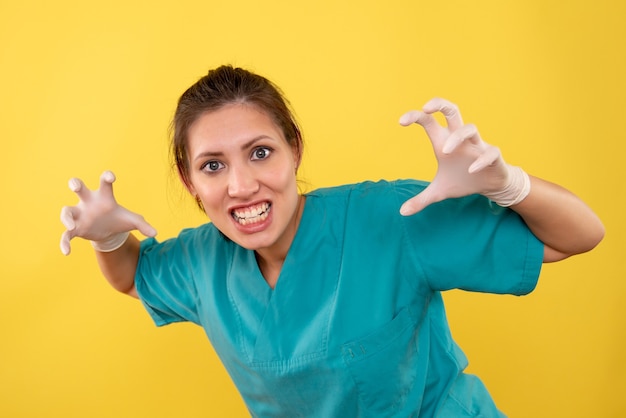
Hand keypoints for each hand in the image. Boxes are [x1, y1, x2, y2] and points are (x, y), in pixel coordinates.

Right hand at [60, 171, 156, 254]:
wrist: (109, 232)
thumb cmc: (119, 220)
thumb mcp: (133, 221)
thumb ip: (143, 225)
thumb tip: (155, 233)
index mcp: (105, 197)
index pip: (105, 184)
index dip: (107, 177)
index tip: (110, 176)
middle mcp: (89, 202)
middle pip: (80, 189)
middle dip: (76, 184)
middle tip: (74, 184)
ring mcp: (80, 215)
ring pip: (67, 211)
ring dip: (67, 218)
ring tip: (71, 226)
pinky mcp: (75, 228)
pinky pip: (66, 234)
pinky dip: (64, 242)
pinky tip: (66, 252)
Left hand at [398, 98, 528, 215]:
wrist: (491, 186)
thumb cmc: (463, 181)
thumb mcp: (439, 192)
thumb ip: (421, 200)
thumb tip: (402, 213)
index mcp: (444, 142)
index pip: (430, 122)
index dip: (416, 117)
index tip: (401, 121)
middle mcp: (460, 140)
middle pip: (453, 110)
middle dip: (440, 104)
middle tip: (426, 107)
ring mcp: (478, 146)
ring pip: (470, 128)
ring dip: (457, 137)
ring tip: (446, 152)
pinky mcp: (494, 156)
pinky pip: (490, 152)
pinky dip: (481, 160)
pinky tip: (472, 171)